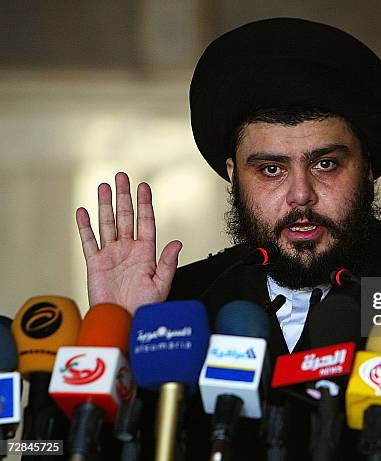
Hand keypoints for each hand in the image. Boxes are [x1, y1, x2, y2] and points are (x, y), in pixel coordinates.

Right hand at [76, 172, 181, 313]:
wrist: (124, 323)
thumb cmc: (145, 308)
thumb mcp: (161, 285)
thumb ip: (167, 263)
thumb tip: (177, 243)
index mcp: (146, 253)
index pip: (146, 222)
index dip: (144, 204)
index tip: (143, 186)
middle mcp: (128, 250)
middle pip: (125, 218)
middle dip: (124, 197)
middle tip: (121, 177)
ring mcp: (111, 255)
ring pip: (107, 224)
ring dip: (105, 205)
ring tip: (104, 186)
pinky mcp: (95, 264)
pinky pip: (89, 242)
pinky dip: (85, 227)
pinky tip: (83, 212)